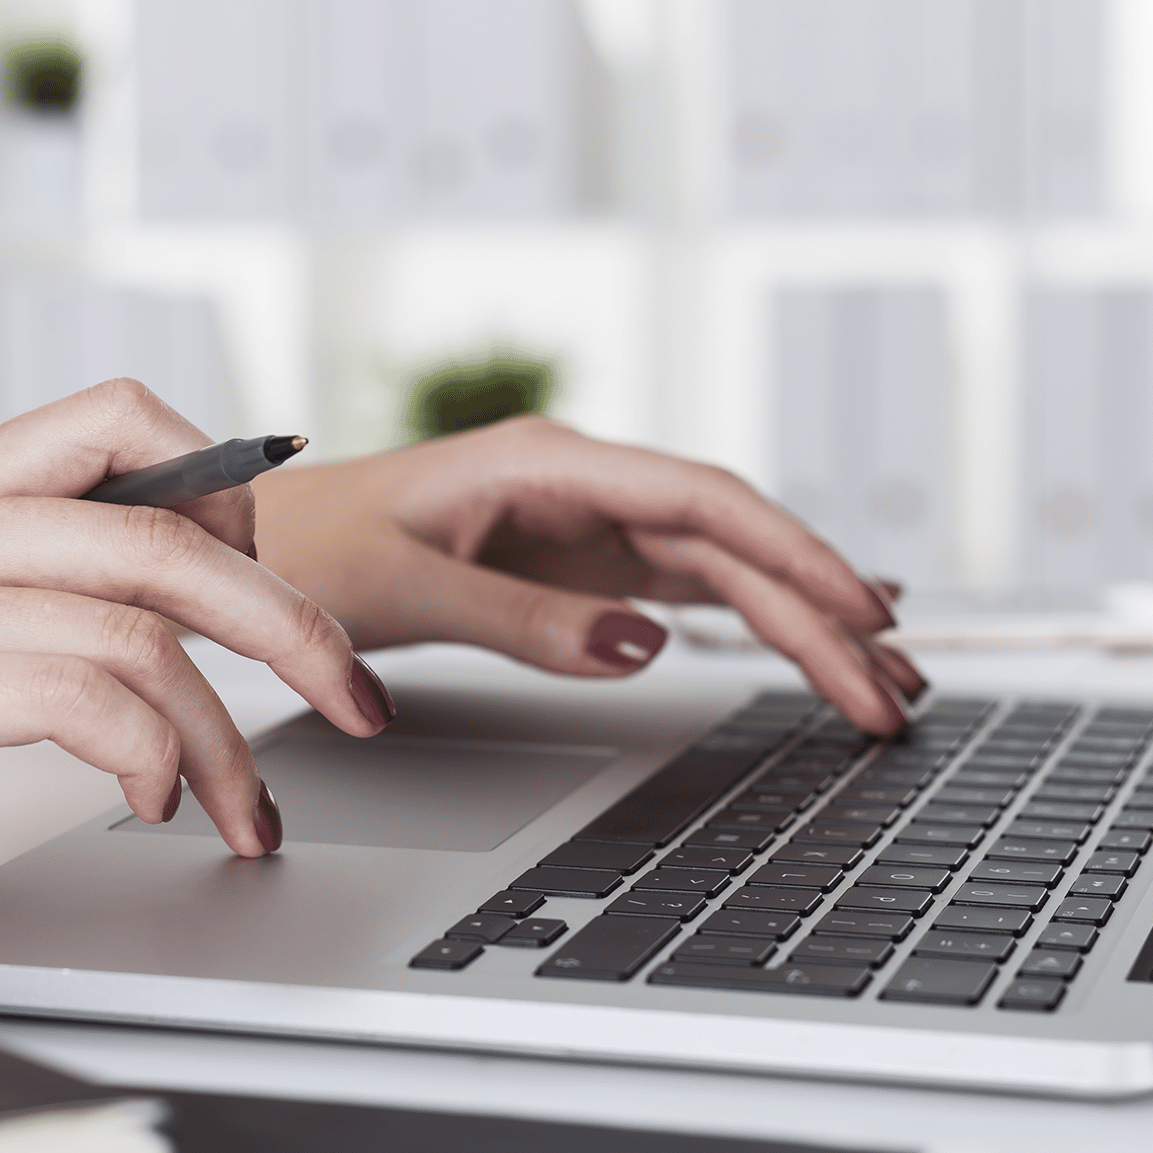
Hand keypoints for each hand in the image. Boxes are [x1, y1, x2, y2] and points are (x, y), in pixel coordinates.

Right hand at [0, 381, 391, 927]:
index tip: (272, 582)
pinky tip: (149, 799)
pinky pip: (66, 697)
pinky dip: (145, 753)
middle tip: (353, 696)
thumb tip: (146, 607)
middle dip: (290, 622)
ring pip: (137, 628)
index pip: (119, 420)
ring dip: (227, 733)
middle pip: (167, 534)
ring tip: (243, 806)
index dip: (228, 484)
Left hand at [253, 416, 922, 733]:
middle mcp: (583, 484)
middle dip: (821, 613)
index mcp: (547, 464)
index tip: (861, 607)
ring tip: (887, 679)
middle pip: (730, 545)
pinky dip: (754, 617)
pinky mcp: (581, 564)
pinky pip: (688, 588)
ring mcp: (588, 524)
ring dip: (804, 622)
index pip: (701, 501)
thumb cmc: (315, 546)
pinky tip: (815, 637)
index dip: (792, 553)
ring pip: (722, 569)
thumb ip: (523, 620)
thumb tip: (644, 643)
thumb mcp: (408, 589)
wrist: (259, 542)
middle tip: (893, 689)